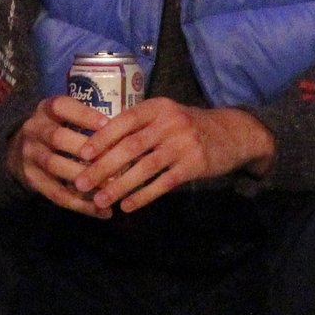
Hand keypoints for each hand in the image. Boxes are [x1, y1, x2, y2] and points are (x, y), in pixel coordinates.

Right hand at [7, 96, 111, 215]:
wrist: (15, 151)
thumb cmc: (55, 130)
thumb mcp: (63, 117)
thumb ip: (87, 121)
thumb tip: (128, 131)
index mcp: (46, 109)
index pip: (62, 106)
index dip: (84, 115)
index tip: (108, 124)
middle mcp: (34, 129)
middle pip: (58, 137)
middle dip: (87, 149)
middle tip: (116, 160)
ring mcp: (30, 155)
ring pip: (56, 166)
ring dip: (86, 178)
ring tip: (112, 187)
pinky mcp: (31, 179)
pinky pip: (56, 193)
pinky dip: (80, 204)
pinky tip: (102, 211)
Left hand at [71, 99, 275, 213]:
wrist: (233, 133)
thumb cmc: (189, 127)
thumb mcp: (166, 116)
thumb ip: (139, 126)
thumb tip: (99, 144)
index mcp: (158, 107)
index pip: (124, 121)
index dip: (102, 138)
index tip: (82, 154)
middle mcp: (170, 122)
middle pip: (130, 147)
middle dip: (103, 167)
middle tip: (82, 183)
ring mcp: (184, 144)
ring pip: (145, 168)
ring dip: (119, 186)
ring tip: (100, 200)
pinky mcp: (195, 165)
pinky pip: (163, 183)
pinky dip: (143, 196)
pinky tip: (128, 206)